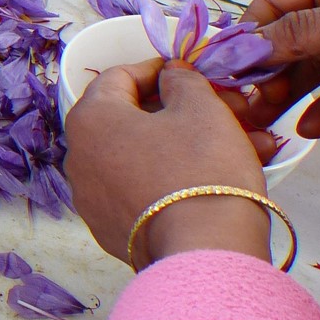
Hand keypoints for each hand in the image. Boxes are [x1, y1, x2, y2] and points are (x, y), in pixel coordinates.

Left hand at [64, 59, 269, 266]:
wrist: (202, 249)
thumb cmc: (200, 167)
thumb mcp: (200, 109)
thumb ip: (182, 82)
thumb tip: (169, 76)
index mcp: (89, 119)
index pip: (117, 78)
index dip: (156, 70)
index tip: (186, 73)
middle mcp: (78, 156)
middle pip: (132, 119)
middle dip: (183, 111)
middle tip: (226, 110)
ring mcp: (90, 196)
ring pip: (143, 155)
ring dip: (189, 144)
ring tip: (240, 144)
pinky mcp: (109, 227)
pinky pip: (141, 187)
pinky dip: (175, 177)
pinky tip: (215, 178)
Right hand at [240, 0, 319, 136]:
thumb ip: (296, 31)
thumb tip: (244, 47)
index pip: (271, 4)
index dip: (246, 34)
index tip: (227, 68)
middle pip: (284, 43)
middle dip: (262, 73)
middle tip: (245, 102)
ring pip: (308, 71)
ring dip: (285, 98)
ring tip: (262, 121)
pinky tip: (308, 128)